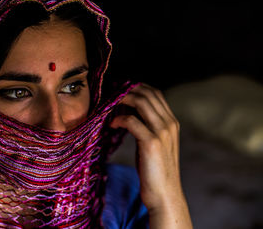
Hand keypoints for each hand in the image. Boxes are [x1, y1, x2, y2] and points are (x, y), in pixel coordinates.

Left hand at [110, 83, 191, 227]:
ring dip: (123, 99)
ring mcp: (162, 132)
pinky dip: (119, 119)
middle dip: (128, 89)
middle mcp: (170, 124)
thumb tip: (126, 111)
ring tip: (110, 103)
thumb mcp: (152, 142)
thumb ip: (145, 125)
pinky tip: (111, 124)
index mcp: (171, 122)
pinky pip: (131, 121)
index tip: (120, 88)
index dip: (137, 87)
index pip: (156, 93)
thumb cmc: (154, 169)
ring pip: (141, 102)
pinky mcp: (152, 143)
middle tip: (111, 92)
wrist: (165, 194)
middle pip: (148, 94)